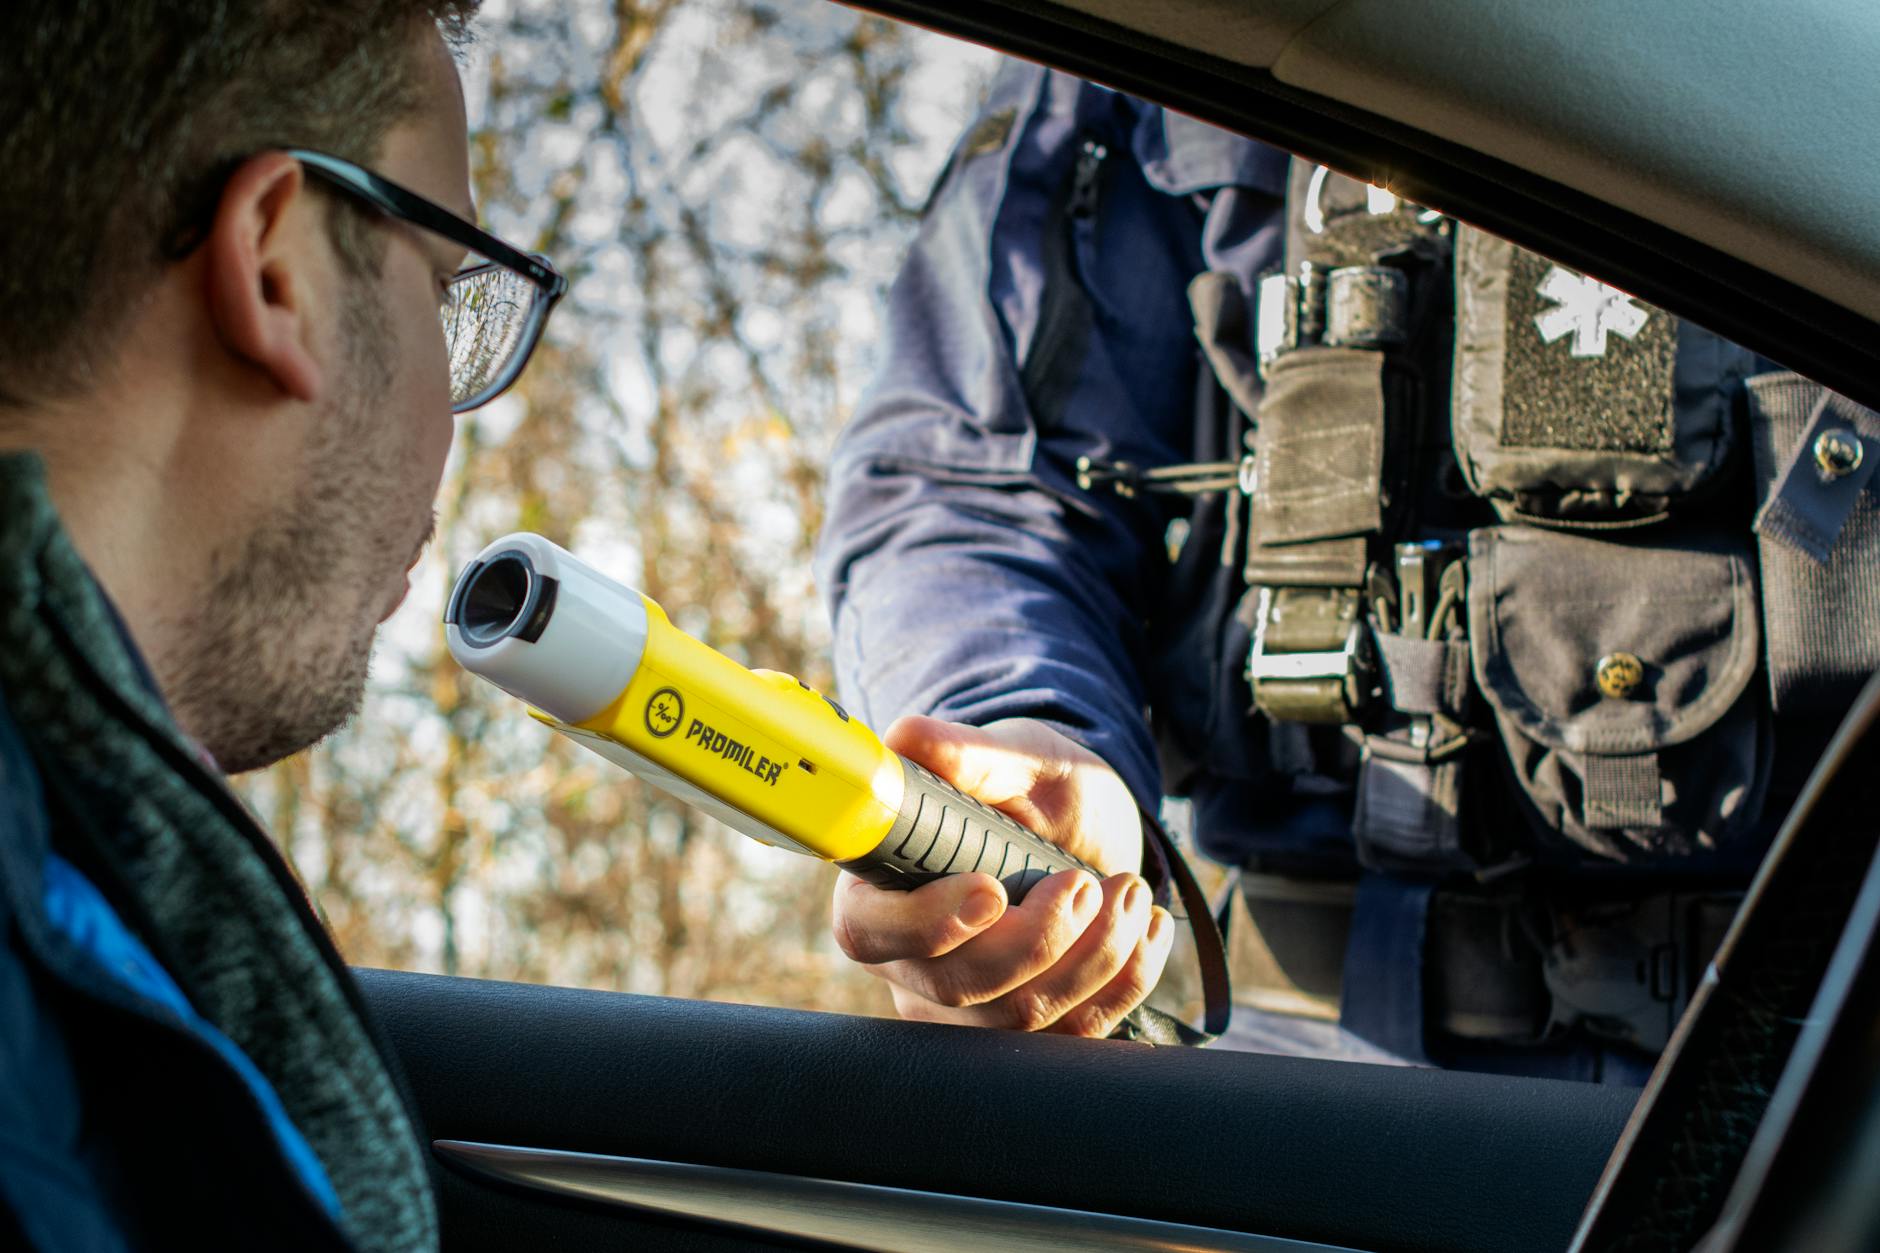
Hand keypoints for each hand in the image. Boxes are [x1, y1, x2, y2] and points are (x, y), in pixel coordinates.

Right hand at [832, 715, 1174, 1036]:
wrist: (1084, 832)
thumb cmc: (1031, 791)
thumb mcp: (1012, 760)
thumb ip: (963, 754)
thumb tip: (906, 737)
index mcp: (880, 892)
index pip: (871, 932)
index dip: (927, 923)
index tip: (992, 891)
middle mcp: (912, 963)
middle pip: (959, 986)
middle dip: (1039, 939)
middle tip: (1085, 882)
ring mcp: (968, 1009)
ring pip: (1022, 1016)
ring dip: (1093, 955)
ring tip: (1130, 890)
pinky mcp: (1028, 1032)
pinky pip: (1074, 1033)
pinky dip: (1125, 980)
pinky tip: (1146, 929)